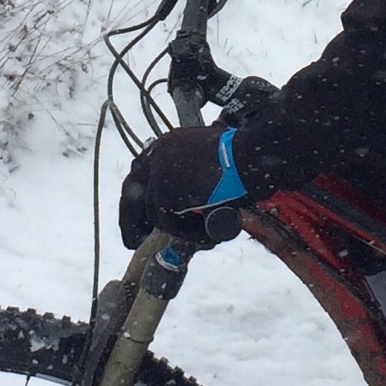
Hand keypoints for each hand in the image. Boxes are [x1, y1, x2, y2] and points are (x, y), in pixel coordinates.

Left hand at [118, 124, 250, 246]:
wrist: (255, 156)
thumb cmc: (248, 158)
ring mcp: (159, 172)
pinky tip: (210, 234)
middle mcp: (159, 154)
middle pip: (132, 190)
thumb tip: (189, 205)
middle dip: (131, 219)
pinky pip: (170, 223)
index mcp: (169, 144)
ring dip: (180, 229)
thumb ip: (195, 178)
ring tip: (206, 235)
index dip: (140, 197)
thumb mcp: (213, 163)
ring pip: (156, 212)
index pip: (142, 172)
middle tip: (133, 241)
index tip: (141, 217)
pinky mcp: (165, 192)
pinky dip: (190, 233)